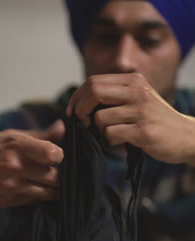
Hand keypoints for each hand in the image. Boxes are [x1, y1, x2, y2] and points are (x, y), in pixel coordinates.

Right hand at [0, 120, 65, 206]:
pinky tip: (40, 191)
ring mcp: (11, 186)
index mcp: (17, 145)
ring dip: (55, 190)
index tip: (58, 157)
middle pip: (55, 177)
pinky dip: (41, 197)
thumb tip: (62, 127)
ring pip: (48, 193)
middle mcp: (15, 166)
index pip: (53, 153)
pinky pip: (35, 201)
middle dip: (62, 176)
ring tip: (55, 185)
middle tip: (62, 174)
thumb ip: (39, 135)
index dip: (61, 156)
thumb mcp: (10, 136)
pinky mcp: (8, 201)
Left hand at [67, 73, 194, 165]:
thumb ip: (116, 96)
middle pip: (94, 92)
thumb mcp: (139, 99)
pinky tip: (120, 143)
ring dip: (98, 131)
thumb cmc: (157, 121)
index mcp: (134, 81)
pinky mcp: (143, 132)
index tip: (73, 112)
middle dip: (79, 110)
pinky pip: (111, 135)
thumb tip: (82, 102)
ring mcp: (141, 111)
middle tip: (80, 124)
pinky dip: (109, 142)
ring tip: (110, 136)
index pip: (94, 81)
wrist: (187, 137)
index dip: (77, 97)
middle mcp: (137, 92)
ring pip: (100, 118)